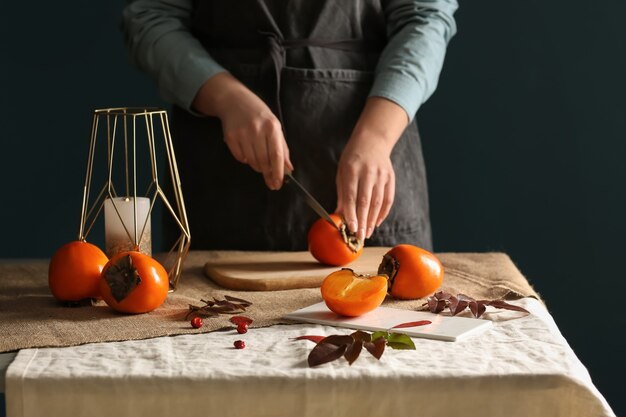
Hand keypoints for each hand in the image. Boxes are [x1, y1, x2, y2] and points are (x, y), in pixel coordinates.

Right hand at [193, 73, 292, 189]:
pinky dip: (245, 159)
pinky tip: (247, 151)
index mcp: (271, 127)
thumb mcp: (274, 127)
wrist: (234, 101)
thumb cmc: (258, 114)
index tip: (278, 184)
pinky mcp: (230, 137)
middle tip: (270, 182)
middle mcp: (257, 130)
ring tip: (259, 161)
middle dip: (268, 174)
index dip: (278, 172)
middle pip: (264, 161)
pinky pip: (240, 157)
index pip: (276, 155)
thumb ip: (282, 148)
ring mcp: (242, 133)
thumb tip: (288, 168)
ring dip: (257, 166)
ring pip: (252, 161)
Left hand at [336, 97, 408, 240]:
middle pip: (366, 202)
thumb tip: (340, 214)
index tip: (351, 228)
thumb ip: (342, 193)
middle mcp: (368, 173)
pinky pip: (388, 199)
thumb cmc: (352, 158)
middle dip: (362, 221)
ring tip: (367, 233)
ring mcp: (381, 176)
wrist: (373, 141)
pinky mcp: (390, 178)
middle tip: (359, 237)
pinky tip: (376, 222)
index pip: (352, 197)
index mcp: (352, 170)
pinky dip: (383, 213)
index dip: (352, 214)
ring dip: (372, 220)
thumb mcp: (342, 172)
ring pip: (378, 203)